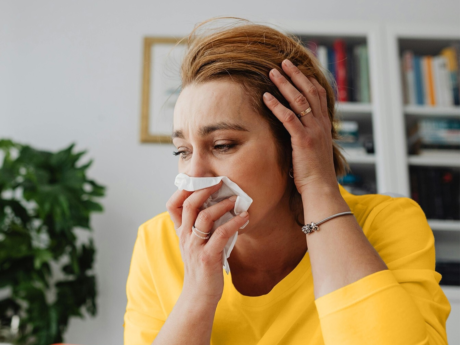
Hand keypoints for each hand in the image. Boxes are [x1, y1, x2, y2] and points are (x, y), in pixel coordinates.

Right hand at [166, 181, 248, 304]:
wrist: (199, 296)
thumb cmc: (202, 268)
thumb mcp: (196, 244)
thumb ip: (202, 227)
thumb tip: (220, 205)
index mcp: (182, 232)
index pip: (173, 205)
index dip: (183, 190)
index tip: (200, 179)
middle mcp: (185, 237)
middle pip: (189, 205)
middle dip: (204, 189)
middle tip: (220, 182)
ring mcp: (195, 247)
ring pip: (204, 217)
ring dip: (222, 205)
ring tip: (236, 200)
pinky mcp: (208, 257)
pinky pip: (221, 234)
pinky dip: (234, 223)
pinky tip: (244, 218)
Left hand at [263, 59, 338, 195]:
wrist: (321, 189)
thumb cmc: (314, 173)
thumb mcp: (314, 150)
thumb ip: (307, 136)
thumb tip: (295, 131)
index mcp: (324, 126)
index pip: (319, 95)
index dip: (308, 80)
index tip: (297, 70)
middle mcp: (321, 125)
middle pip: (310, 91)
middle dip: (296, 75)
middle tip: (284, 62)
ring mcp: (313, 131)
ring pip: (299, 100)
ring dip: (285, 84)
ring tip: (272, 72)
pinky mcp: (303, 140)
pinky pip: (288, 118)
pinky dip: (276, 105)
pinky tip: (266, 97)